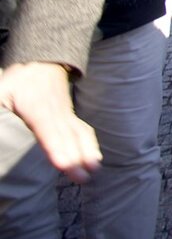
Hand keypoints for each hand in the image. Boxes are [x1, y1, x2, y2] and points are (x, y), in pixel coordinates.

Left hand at [0, 62, 101, 182]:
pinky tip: (94, 158)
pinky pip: (83, 130)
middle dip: (77, 157)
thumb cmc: (17, 81)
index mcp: (37, 108)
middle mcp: (57, 112)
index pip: (49, 131)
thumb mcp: (1, 91)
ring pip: (79, 133)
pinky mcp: (71, 115)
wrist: (42, 61)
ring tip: (93, 170)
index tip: (65, 165)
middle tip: (83, 177)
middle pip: (68, 136)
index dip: (57, 149)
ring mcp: (67, 113)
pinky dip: (90, 144)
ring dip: (88, 151)